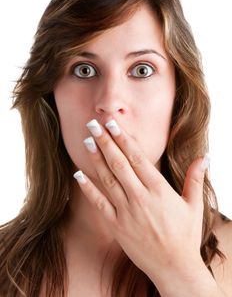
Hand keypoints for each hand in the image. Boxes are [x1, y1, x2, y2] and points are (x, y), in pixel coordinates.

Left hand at [74, 118, 208, 291]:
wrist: (174, 268)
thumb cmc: (185, 235)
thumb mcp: (195, 205)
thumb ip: (196, 178)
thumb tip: (204, 157)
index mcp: (159, 190)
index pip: (137, 158)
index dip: (123, 139)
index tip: (113, 124)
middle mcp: (141, 198)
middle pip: (119, 164)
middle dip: (105, 142)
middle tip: (93, 124)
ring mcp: (126, 212)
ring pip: (108, 180)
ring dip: (96, 159)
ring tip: (87, 141)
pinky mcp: (116, 226)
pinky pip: (99, 204)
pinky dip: (88, 188)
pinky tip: (78, 174)